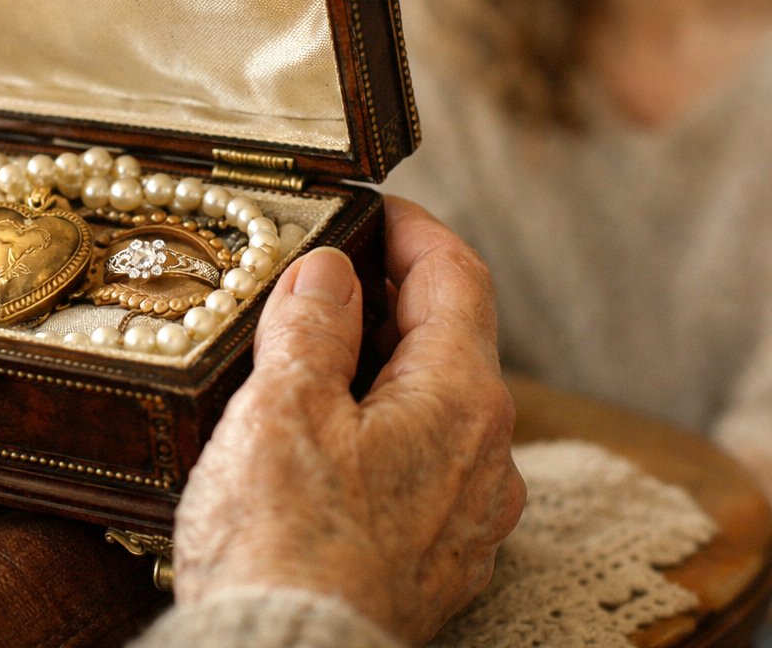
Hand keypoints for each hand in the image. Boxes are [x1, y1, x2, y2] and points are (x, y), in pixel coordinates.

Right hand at [171, 197, 524, 643]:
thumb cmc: (285, 541)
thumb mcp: (283, 403)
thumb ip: (313, 322)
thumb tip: (330, 271)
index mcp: (462, 400)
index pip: (458, 276)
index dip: (415, 229)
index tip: (373, 207)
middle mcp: (488, 458)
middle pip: (455, 342)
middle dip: (395, 297)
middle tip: (329, 276)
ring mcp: (470, 517)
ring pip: (442, 410)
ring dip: (389, 368)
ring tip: (317, 356)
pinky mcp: (440, 563)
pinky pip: (427, 470)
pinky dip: (386, 432)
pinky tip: (331, 444)